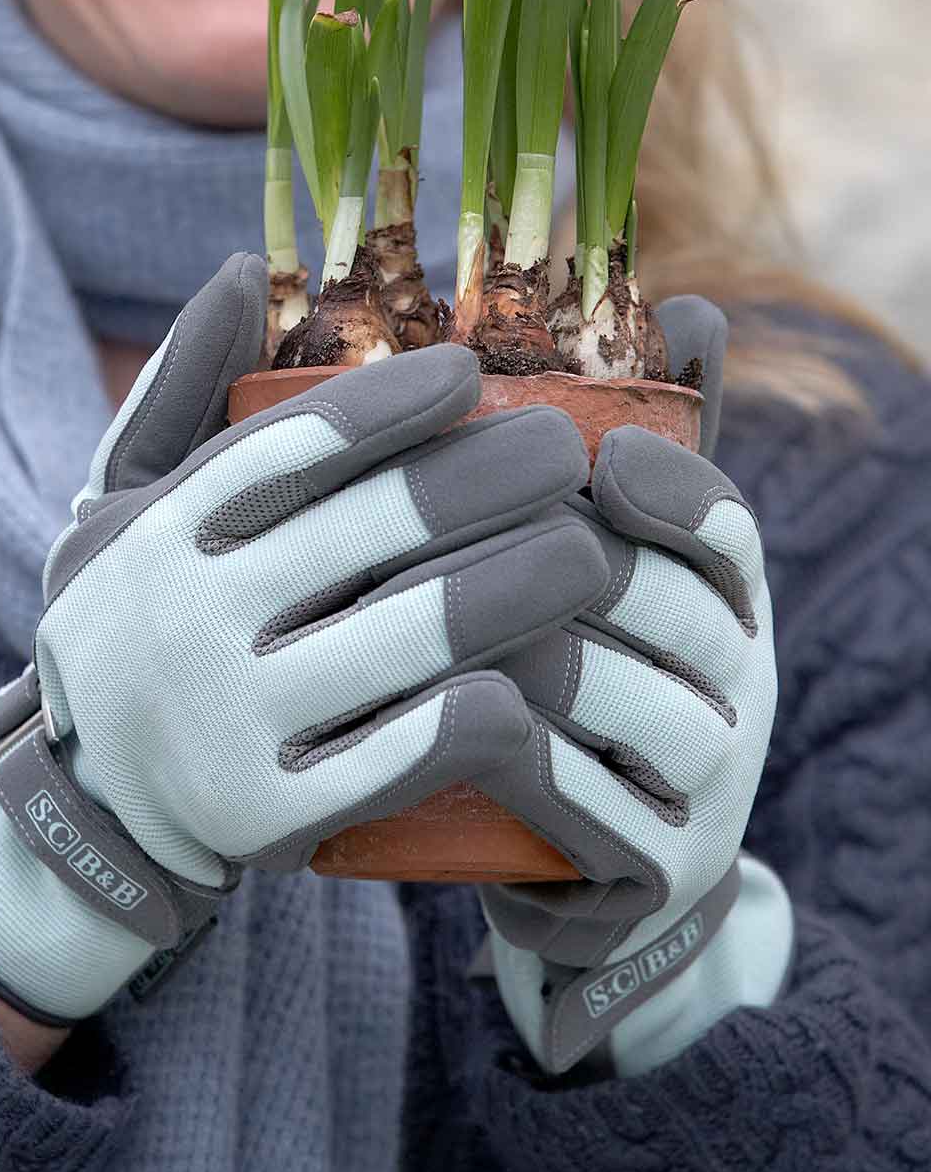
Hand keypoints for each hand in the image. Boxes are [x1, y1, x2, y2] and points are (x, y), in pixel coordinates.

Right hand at [0, 255, 608, 1026]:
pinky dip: (483, 714)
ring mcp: (230, 723)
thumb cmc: (134, 625)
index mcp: (156, 532)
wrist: (92, 804)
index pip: (291, 446)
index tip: (475, 371)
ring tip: (597, 554)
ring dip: (526, 583)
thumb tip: (242, 268)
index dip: (394, 401)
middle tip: (571, 454)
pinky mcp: (270, 816)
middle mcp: (187, 619)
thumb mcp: (116, 507)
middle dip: (494, 478)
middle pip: (374, 529)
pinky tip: (538, 681)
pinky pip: (405, 757)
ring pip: (413, 635)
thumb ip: (174, 391)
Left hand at [478, 299, 792, 1076]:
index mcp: (722, 607)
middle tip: (444, 544)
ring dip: (543, 658)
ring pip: (640, 707)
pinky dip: (527, 764)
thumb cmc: (566, 689)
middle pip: (680, 610)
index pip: (726, 532)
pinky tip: (462, 728)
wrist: (567, 864)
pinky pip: (599, 810)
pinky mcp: (661, 871)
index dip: (674, 488)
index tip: (604, 461)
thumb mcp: (598, 574)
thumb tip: (686, 300)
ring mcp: (710, 789)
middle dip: (571, 569)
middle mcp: (736, 689)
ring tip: (434, 628)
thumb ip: (626, 452)